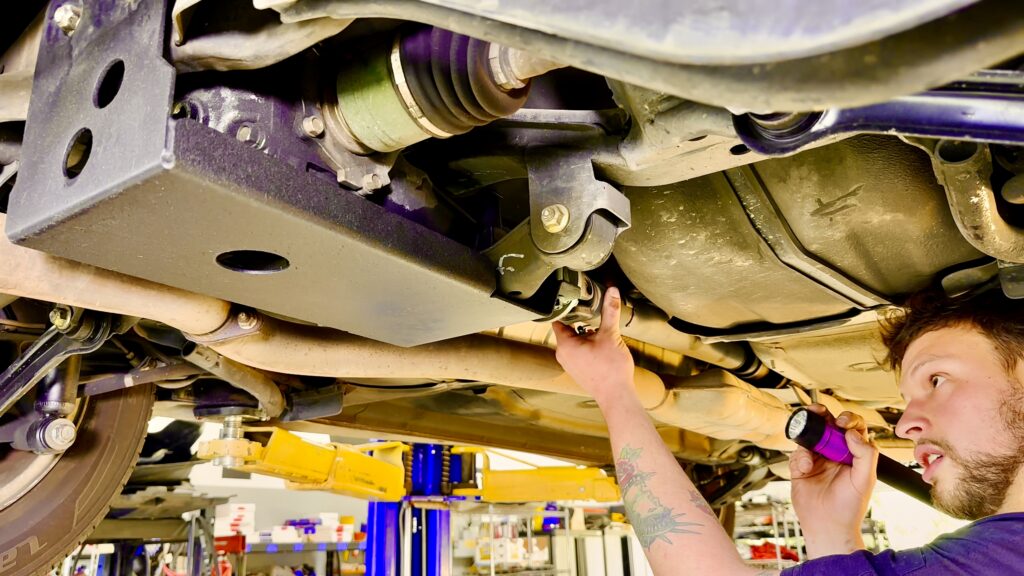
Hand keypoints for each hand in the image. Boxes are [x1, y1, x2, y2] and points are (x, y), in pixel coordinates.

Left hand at [552, 287, 634, 403]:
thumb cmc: (611, 370)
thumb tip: (612, 291)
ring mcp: (570, 364)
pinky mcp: (578, 370)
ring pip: (574, 340)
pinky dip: (587, 344)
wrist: (616, 396)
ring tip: (597, 326)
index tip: (574, 298)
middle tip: (591, 308)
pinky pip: (578, 351)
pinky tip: (600, 343)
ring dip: (584, 333)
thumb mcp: (611, 335)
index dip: (566, 307)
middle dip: (579, 320)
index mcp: (565, 345)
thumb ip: (610, 311)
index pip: (558, 319)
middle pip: (566, 329)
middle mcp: (563, 355)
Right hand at [789, 404, 877, 557]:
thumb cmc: (849, 508)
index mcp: (854, 453)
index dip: (848, 420)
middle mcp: (835, 453)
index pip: (852, 427)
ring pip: (810, 435)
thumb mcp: (865, 480)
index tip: (842, 423)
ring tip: (809, 448)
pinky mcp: (800, 466)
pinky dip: (799, 458)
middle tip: (818, 412)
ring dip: (808, 436)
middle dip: (822, 414)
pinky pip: (796, 453)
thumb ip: (866, 454)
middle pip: (828, 424)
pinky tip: (806, 469)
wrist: (827, 526)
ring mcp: (817, 458)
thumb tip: (853, 433)